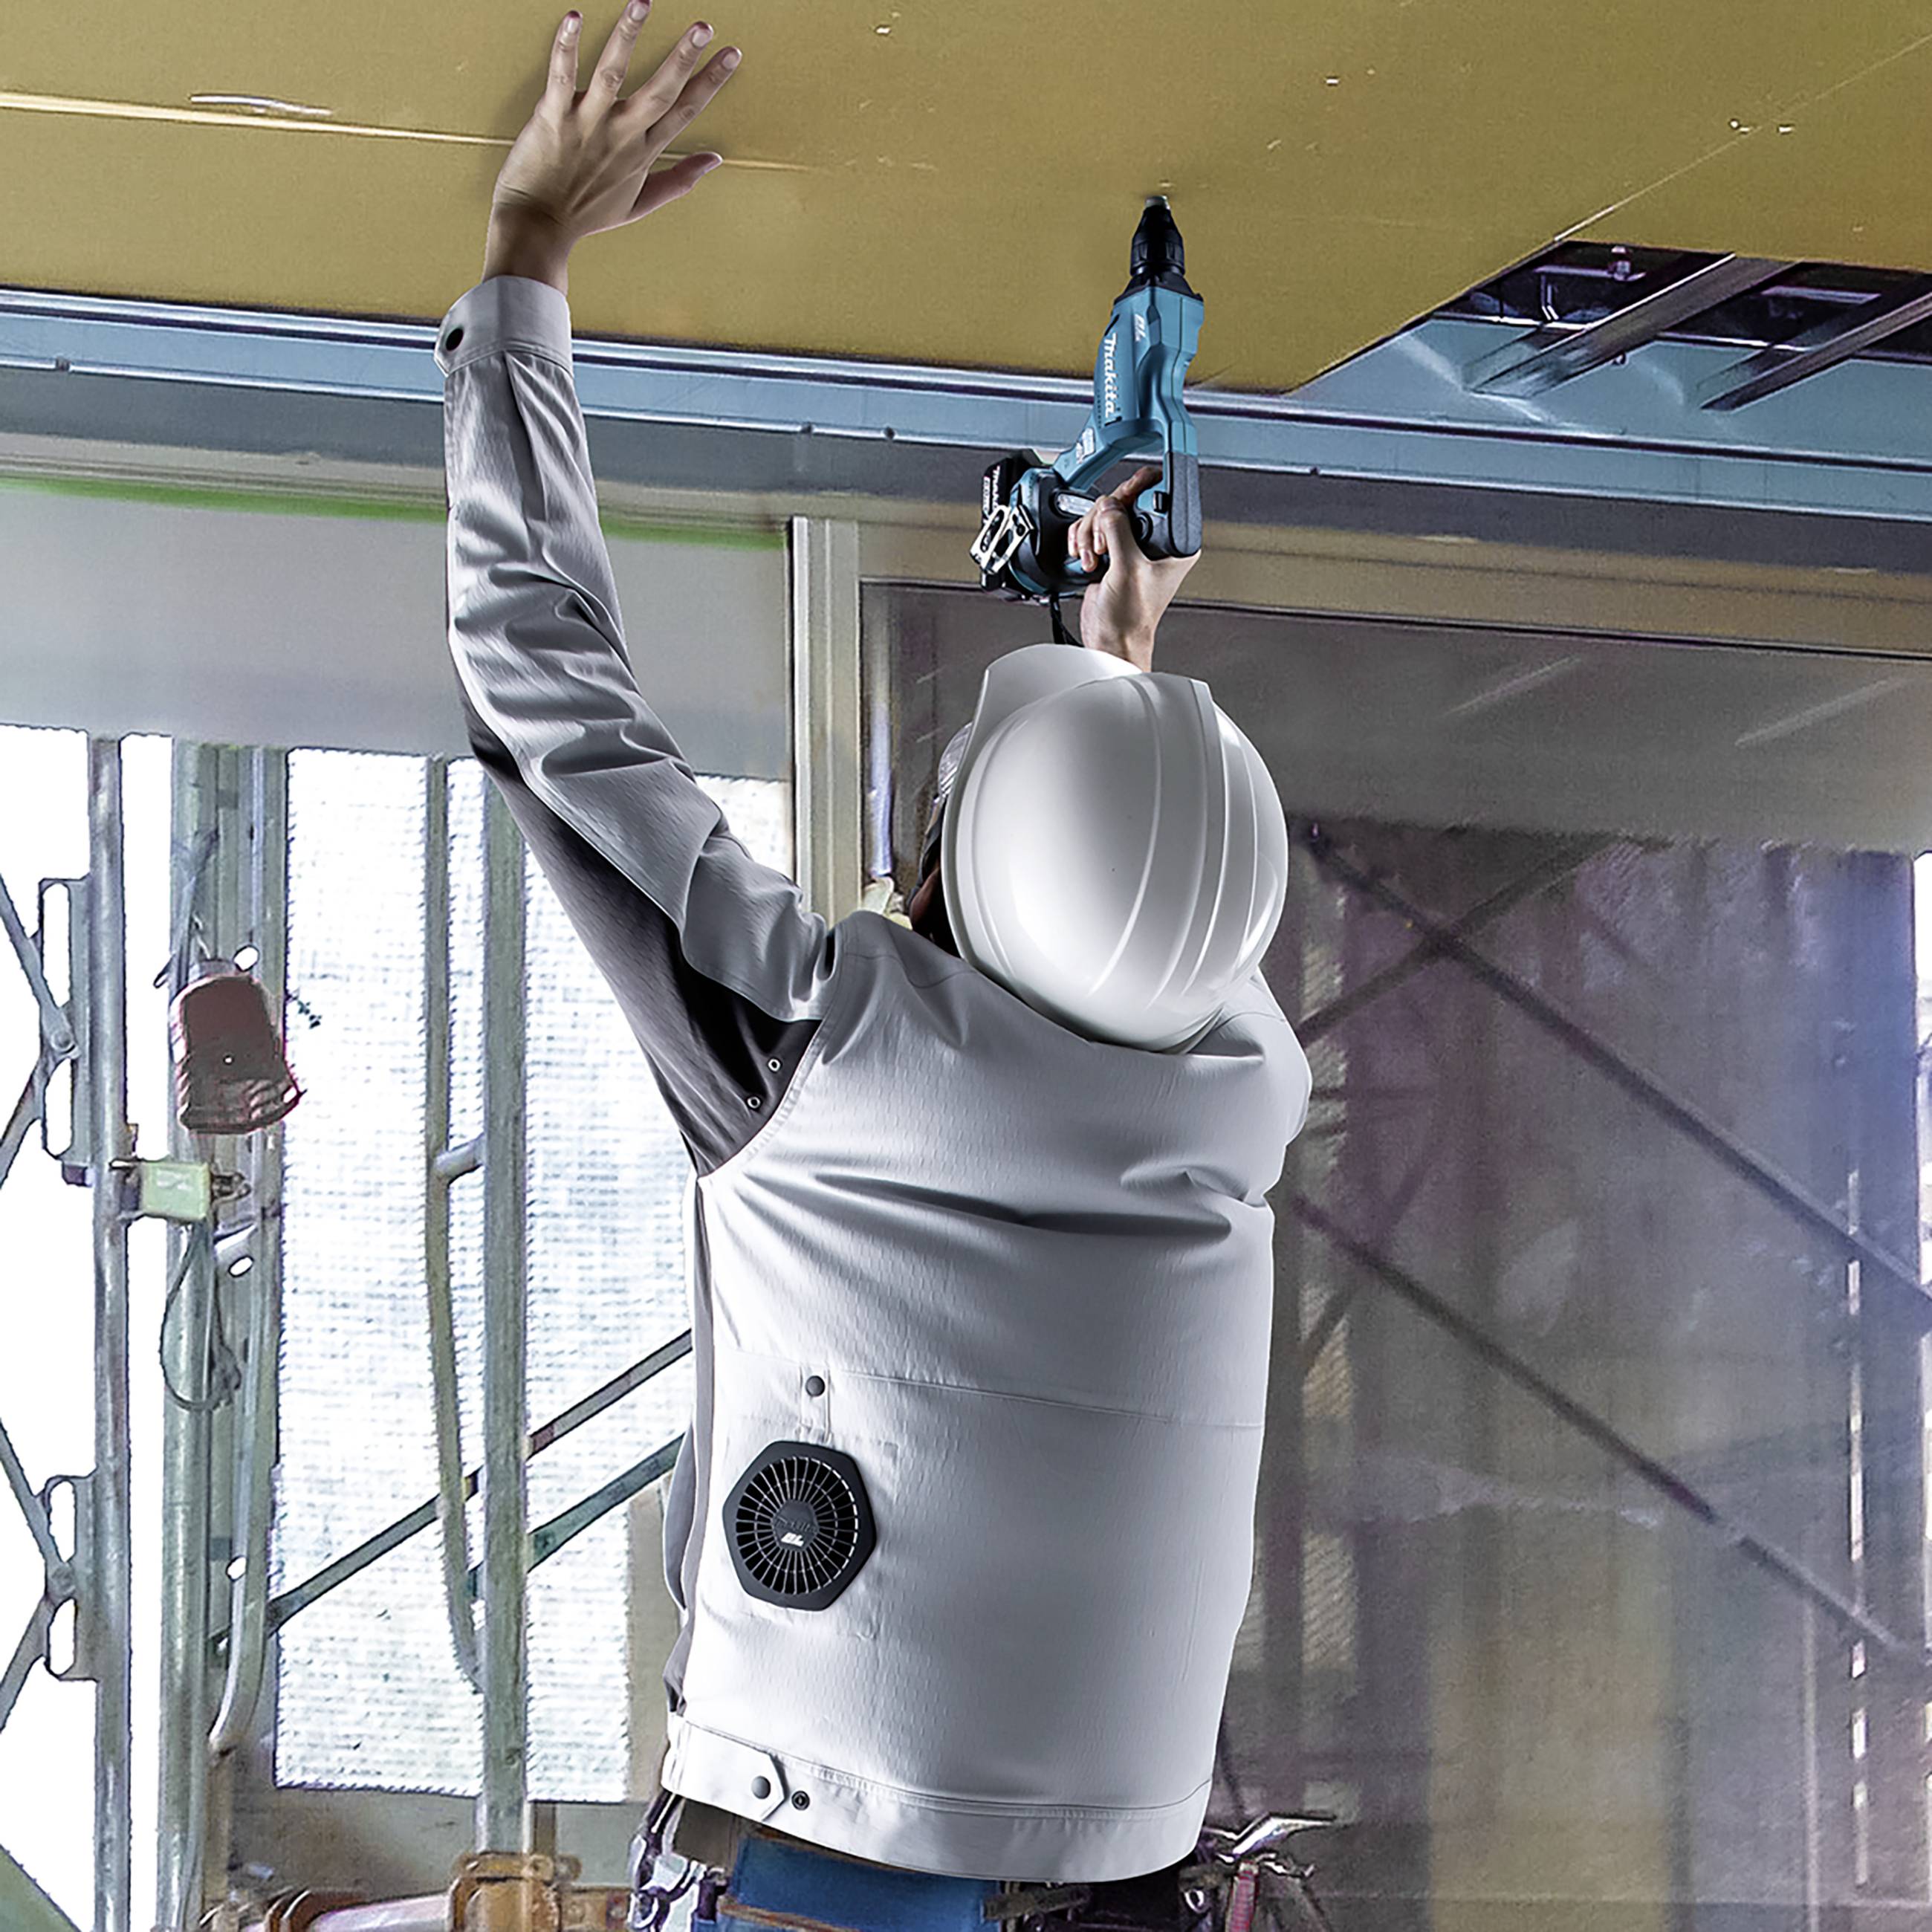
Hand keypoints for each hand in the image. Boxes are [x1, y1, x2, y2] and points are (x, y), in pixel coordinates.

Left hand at [489, 3, 741, 253]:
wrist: (539, 227)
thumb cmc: (584, 215)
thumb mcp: (639, 204)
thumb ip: (678, 180)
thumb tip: (713, 160)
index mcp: (642, 152)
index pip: (685, 110)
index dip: (710, 81)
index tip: (731, 54)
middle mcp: (621, 135)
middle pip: (660, 90)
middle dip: (683, 57)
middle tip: (704, 26)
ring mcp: (588, 124)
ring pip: (612, 73)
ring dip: (627, 36)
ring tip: (643, 3)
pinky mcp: (553, 116)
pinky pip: (560, 74)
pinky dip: (566, 45)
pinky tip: (575, 16)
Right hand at [1067, 466, 1199, 669]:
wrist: (1111, 640)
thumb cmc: (1131, 617)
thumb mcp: (1128, 569)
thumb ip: (1118, 531)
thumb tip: (1110, 505)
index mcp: (1172, 542)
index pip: (1157, 498)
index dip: (1137, 495)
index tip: (1121, 501)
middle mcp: (1153, 540)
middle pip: (1124, 500)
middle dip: (1105, 520)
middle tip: (1103, 543)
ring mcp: (1130, 545)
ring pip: (1104, 513)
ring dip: (1090, 534)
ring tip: (1096, 559)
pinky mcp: (1110, 552)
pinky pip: (1091, 529)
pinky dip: (1082, 540)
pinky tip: (1087, 559)